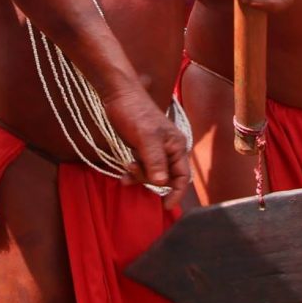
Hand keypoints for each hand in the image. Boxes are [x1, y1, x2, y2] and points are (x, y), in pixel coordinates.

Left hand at [104, 85, 190, 208]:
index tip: (166, 206)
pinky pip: (142, 168)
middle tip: (134, 172)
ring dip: (140, 176)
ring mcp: (156, 150)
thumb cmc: (135, 113)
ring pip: (152, 174)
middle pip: (166, 178)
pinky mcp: (143, 149)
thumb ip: (155, 160)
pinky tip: (124, 173)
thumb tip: (162, 183)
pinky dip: (134, 172)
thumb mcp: (146, 137)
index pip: (182, 176)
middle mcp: (169, 149)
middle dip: (151, 181)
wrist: (119, 96)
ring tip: (127, 168)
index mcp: (177, 146)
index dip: (176, 193)